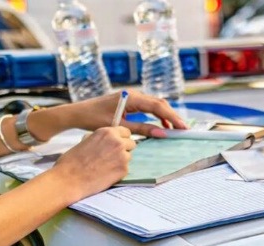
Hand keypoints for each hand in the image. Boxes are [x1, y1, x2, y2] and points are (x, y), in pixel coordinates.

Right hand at [48, 127, 136, 200]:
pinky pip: (125, 169)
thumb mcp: (85, 141)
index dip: (121, 138)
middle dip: (124, 149)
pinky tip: (106, 174)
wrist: (69, 179)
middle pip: (131, 143)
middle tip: (112, 157)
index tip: (116, 144)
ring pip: (129, 156)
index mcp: (107, 132)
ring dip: (121, 161)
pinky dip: (118, 172)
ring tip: (106, 167)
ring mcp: (122, 156)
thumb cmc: (72, 161)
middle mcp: (117, 141)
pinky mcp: (124, 170)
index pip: (125, 131)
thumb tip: (105, 141)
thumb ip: (99, 139)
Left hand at [70, 91, 187, 137]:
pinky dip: (157, 115)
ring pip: (155, 104)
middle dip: (173, 116)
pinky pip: (148, 107)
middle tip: (184, 129)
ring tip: (175, 129)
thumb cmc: (95, 120)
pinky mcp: (130, 101)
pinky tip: (161, 125)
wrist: (80, 112)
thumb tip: (162, 133)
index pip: (158, 107)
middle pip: (160, 103)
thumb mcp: (119, 127)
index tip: (182, 128)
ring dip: (166, 116)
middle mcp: (134, 94)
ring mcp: (132, 96)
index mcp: (132, 98)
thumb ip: (142, 129)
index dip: (172, 117)